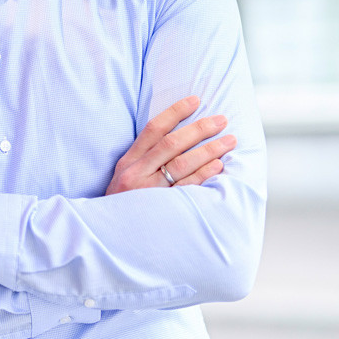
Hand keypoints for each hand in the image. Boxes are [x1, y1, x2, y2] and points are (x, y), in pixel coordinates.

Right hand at [105, 95, 235, 195]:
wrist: (109, 238)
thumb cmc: (122, 205)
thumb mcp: (123, 178)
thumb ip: (143, 159)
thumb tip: (176, 138)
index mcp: (127, 162)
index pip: (153, 129)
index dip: (175, 112)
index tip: (195, 100)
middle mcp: (137, 173)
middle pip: (172, 144)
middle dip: (199, 129)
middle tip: (221, 120)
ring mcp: (150, 191)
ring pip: (182, 164)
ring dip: (209, 150)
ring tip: (229, 140)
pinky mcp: (163, 208)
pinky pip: (188, 187)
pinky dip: (205, 174)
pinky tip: (219, 164)